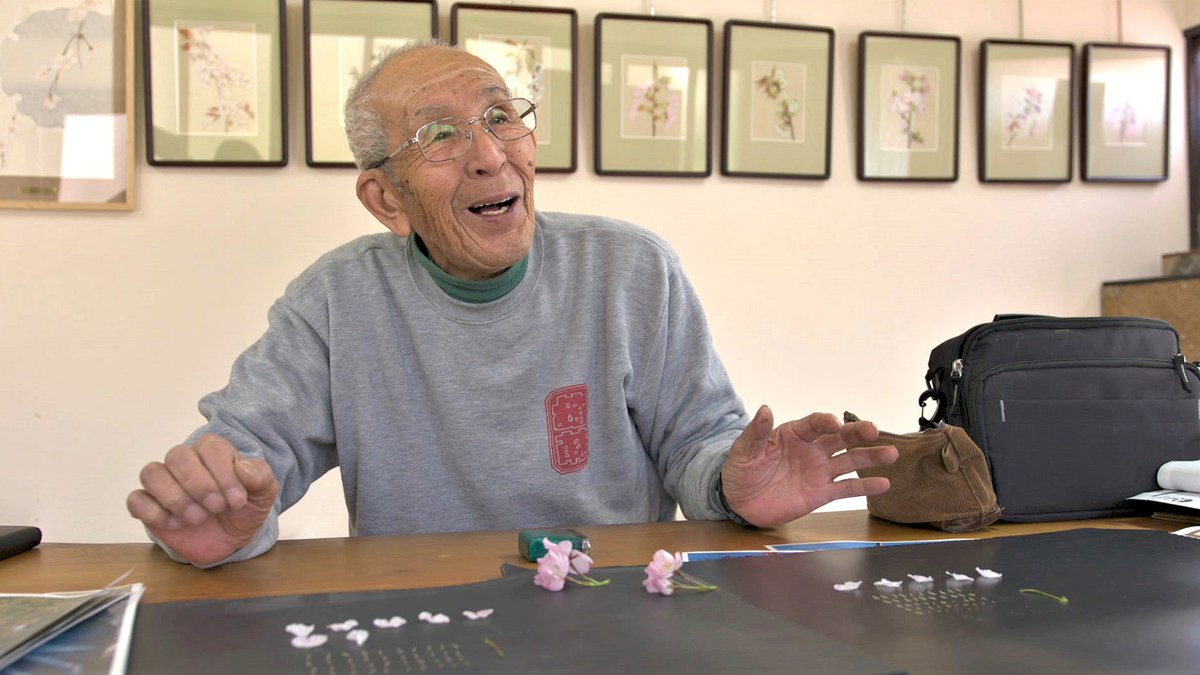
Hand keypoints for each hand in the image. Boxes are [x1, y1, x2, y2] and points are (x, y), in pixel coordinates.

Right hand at [126, 434, 278, 565]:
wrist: (230, 540)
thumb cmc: (245, 509)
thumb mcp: (264, 495)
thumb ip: (260, 477)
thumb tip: (243, 467)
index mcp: (213, 452)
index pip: (209, 447)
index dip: (223, 473)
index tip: (237, 501)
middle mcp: (185, 462)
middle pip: (177, 456)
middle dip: (199, 485)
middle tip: (216, 508)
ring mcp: (164, 483)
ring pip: (151, 473)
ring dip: (175, 498)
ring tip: (197, 519)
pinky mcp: (148, 506)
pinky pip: (136, 499)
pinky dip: (153, 512)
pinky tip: (175, 525)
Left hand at [720, 406, 897, 526]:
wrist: (739, 501)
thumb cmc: (740, 470)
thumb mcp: (743, 450)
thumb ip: (755, 433)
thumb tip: (764, 409)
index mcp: (793, 434)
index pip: (814, 424)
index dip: (824, 422)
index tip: (834, 423)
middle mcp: (811, 450)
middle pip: (839, 438)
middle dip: (856, 433)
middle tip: (874, 429)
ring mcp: (818, 471)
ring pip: (849, 461)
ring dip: (870, 457)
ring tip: (891, 454)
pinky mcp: (820, 493)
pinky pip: (846, 488)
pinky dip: (864, 486)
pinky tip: (883, 483)